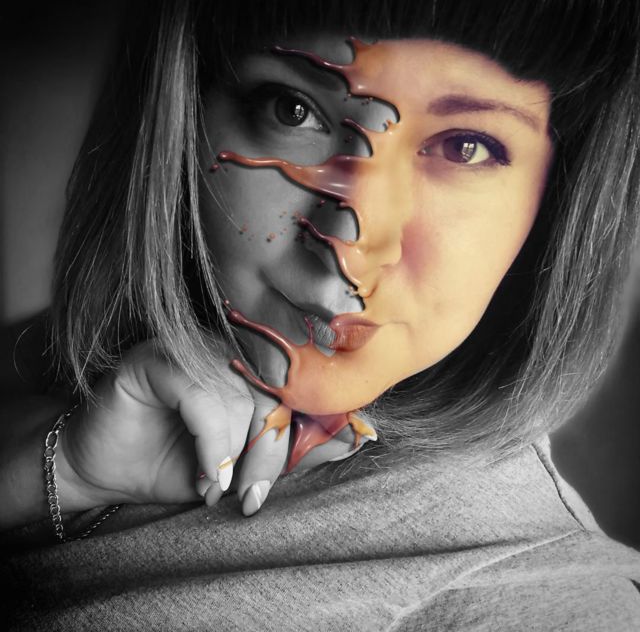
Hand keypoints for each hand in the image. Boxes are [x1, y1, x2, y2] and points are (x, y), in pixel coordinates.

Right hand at [55, 341, 364, 515]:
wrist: (104, 471)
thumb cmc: (173, 464)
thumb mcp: (240, 464)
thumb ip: (292, 448)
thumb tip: (357, 439)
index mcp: (248, 367)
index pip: (293, 391)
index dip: (292, 439)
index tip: (272, 487)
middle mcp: (223, 350)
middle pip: (273, 393)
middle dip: (267, 453)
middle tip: (250, 497)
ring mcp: (190, 348)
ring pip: (240, 396)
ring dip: (233, 453)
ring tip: (214, 487)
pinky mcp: (157, 358)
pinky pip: (202, 395)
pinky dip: (210, 441)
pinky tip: (203, 473)